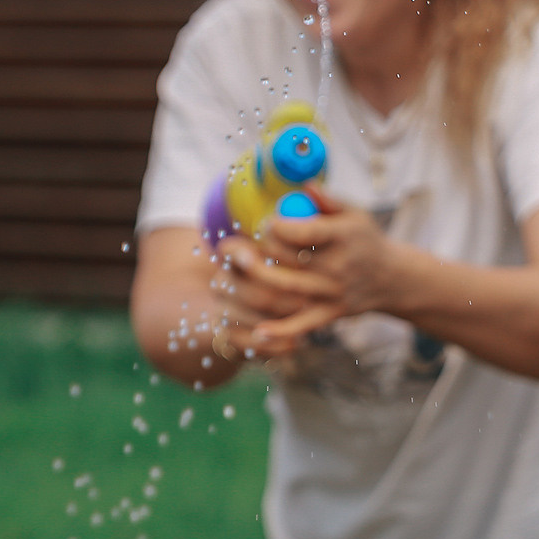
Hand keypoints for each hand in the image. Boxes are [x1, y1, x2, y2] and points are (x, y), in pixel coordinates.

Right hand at [209, 233, 338, 357]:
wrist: (272, 305)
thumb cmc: (295, 265)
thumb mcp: (301, 241)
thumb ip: (306, 220)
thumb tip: (314, 194)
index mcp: (235, 254)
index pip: (230, 250)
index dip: (240, 254)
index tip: (253, 257)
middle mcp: (224, 280)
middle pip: (243, 286)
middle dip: (277, 293)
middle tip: (307, 297)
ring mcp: (224, 308)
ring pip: (246, 314)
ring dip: (278, 317)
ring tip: (306, 314)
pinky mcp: (230, 334)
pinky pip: (248, 342)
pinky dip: (274, 344)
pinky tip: (297, 342)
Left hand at [252, 191, 404, 346]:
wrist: (392, 278)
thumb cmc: (365, 240)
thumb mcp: (355, 213)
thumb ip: (328, 199)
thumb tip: (304, 185)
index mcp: (343, 236)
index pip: (301, 232)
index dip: (276, 226)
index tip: (268, 222)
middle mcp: (338, 265)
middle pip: (286, 258)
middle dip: (260, 247)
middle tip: (245, 242)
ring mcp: (333, 292)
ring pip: (286, 288)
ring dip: (257, 277)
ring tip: (238, 267)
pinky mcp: (330, 313)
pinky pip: (302, 324)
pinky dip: (281, 331)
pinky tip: (259, 331)